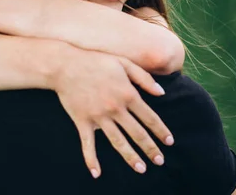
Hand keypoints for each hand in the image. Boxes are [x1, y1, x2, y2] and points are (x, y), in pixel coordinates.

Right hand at [52, 49, 173, 178]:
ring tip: (141, 168)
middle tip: (160, 161)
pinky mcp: (82, 121)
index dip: (161, 131)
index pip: (149, 117)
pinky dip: (91, 160)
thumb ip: (144, 78)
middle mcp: (115, 108)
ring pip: (118, 142)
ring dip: (130, 157)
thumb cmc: (97, 61)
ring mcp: (98, 117)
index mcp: (128, 94)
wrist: (66, 65)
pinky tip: (96, 173)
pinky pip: (88, 144)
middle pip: (137, 133)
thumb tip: (162, 93)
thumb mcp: (124, 63)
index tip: (169, 142)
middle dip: (150, 148)